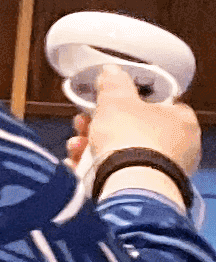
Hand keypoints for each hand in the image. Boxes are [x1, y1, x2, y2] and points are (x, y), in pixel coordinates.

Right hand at [72, 84, 200, 180]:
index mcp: (183, 121)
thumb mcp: (117, 99)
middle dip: (104, 125)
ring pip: (123, 152)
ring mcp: (163, 171)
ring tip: (77, 145)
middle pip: (135, 129)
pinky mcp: (145, 189)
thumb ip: (114, 83)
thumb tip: (112, 72)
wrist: (128, 184)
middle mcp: (179, 147)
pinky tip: (78, 164)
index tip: (111, 99)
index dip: (133, 100)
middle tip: (84, 122)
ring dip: (94, 146)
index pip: (161, 104)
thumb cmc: (131, 138)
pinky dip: (96, 168)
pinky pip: (118, 173)